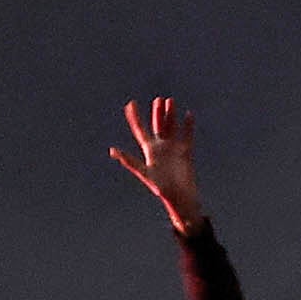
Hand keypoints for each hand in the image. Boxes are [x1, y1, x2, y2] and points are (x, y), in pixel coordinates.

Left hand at [106, 96, 204, 228]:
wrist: (181, 198)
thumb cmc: (161, 189)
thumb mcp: (143, 173)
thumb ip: (129, 161)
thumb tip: (112, 151)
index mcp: (149, 151)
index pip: (140, 130)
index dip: (135, 117)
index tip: (131, 104)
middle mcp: (160, 148)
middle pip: (157, 126)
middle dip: (157, 113)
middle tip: (158, 100)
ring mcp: (173, 149)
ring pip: (171, 128)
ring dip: (170, 115)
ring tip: (170, 101)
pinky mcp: (186, 153)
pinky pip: (187, 136)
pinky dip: (188, 125)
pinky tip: (188, 115)